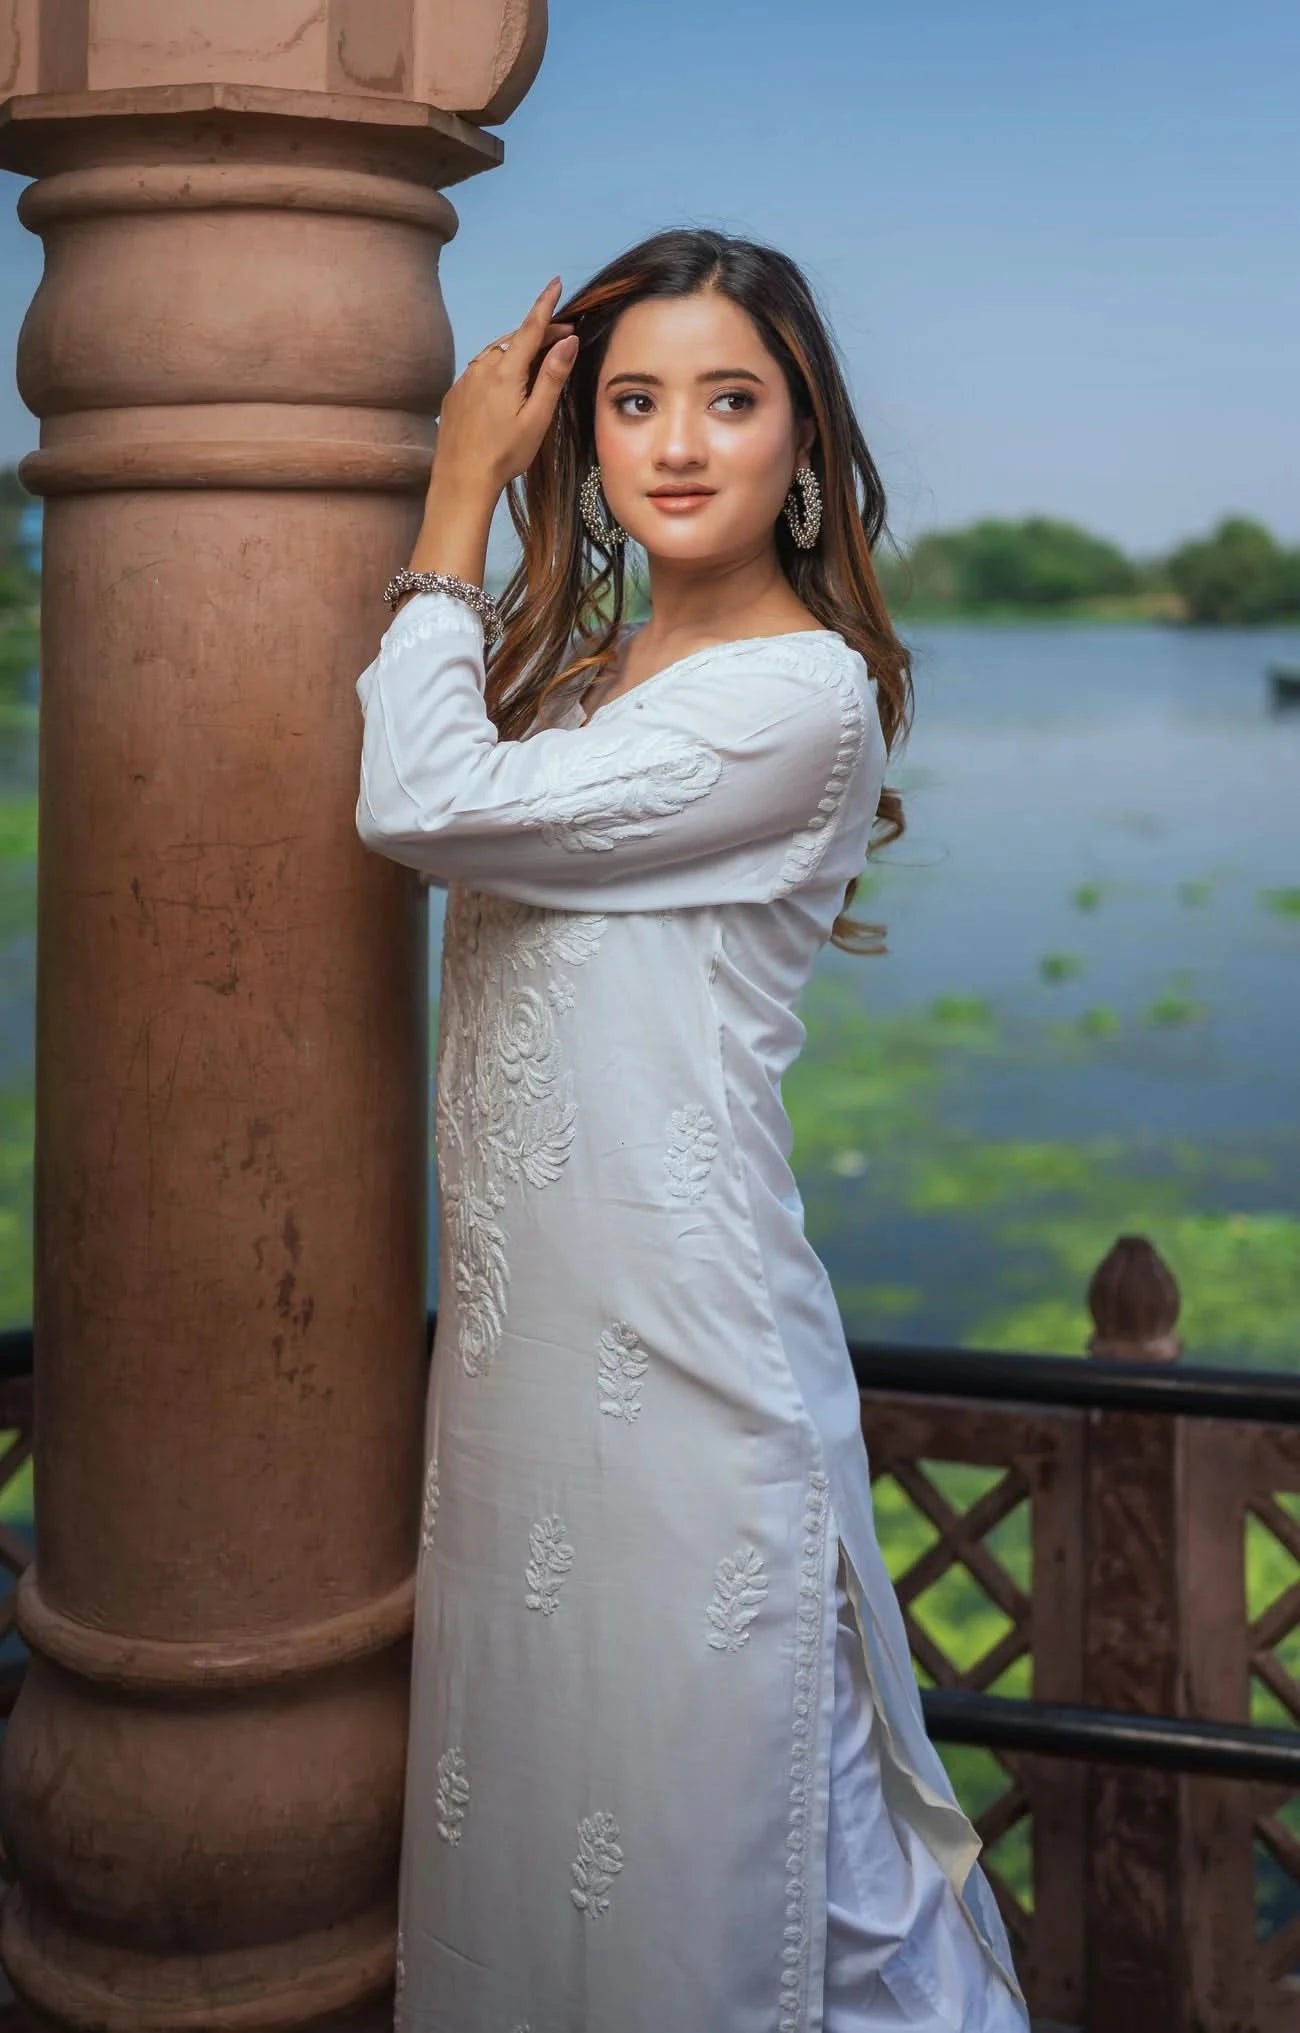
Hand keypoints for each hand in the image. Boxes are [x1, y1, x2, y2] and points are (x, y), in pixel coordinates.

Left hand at [431, 278, 578, 493]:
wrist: (461, 479)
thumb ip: (552, 376)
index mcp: (505, 371)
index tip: (556, 283)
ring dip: (518, 350)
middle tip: (563, 336)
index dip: (545, 304)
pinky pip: (480, 370)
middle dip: (539, 333)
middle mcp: (482, 367)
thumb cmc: (504, 455)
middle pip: (515, 339)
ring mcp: (465, 379)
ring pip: (496, 353)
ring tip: (538, 359)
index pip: (530, 327)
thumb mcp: (537, 418)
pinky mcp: (455, 393)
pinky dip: (498, 367)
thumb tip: (567, 340)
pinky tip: (506, 384)